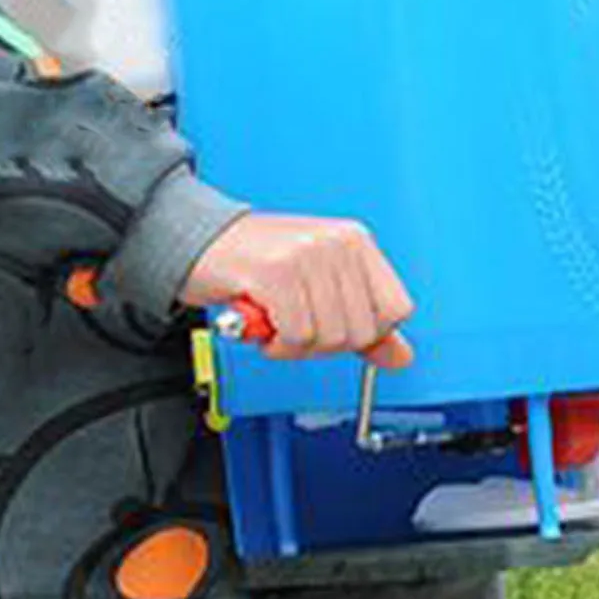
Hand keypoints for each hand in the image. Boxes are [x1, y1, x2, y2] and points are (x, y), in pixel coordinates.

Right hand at [181, 214, 415, 369]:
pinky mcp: (276, 272)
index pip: (395, 310)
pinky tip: (262, 324)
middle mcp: (337, 242)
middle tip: (295, 323)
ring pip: (328, 337)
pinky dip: (275, 344)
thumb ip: (362, 321)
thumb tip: (399, 356)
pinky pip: (295, 335)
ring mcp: (307, 254)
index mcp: (355, 241)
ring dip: (294, 345)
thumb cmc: (256, 264)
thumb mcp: (320, 287)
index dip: (365, 333)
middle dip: (324, 343)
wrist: (198, 242)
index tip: (333, 326)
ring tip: (276, 319)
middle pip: (361, 332)